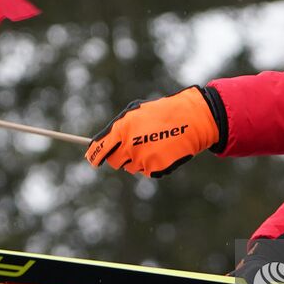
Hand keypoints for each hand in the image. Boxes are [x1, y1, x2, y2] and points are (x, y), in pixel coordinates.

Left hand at [85, 85, 225, 176]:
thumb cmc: (161, 113)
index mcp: (122, 128)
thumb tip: (101, 144)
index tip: (92, 160)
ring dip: (138, 159)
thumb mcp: (135, 112)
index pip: (99, 148)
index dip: (94, 156)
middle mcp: (129, 145)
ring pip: (131, 167)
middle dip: (120, 156)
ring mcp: (142, 158)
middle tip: (134, 146)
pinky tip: (163, 151)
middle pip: (114, 161)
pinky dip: (152, 165)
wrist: (190, 119)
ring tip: (154, 143)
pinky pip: (147, 171)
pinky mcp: (155, 168)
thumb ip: (117, 128)